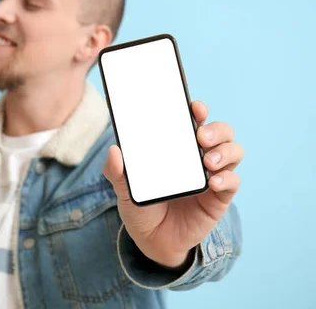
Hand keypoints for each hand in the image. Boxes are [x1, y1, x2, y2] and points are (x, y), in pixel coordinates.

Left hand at [102, 101, 243, 267]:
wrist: (151, 240)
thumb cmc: (141, 205)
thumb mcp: (123, 188)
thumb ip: (116, 171)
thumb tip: (114, 151)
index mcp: (177, 146)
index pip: (193, 120)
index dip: (198, 110)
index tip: (194, 107)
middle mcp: (198, 156)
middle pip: (221, 132)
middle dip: (216, 129)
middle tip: (201, 137)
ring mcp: (211, 175)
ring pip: (233, 151)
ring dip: (225, 151)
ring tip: (207, 162)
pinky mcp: (218, 197)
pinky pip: (232, 182)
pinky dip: (227, 178)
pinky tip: (212, 182)